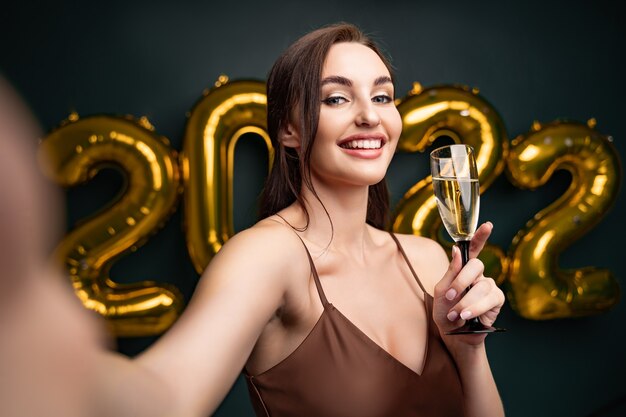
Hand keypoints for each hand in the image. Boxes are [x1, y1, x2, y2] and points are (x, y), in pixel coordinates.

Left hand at [432, 222, 504, 346]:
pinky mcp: (496, 301)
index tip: (487, 225)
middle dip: (461, 281)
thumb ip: (450, 271)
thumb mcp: (441, 291)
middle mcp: (478, 275)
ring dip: (465, 302)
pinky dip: (475, 308)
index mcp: (463, 269)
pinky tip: (466, 316)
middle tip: (451, 296)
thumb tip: (456, 249)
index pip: (473, 249)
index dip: (480, 236)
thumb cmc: (445, 312)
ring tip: (455, 314)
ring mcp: (489, 287)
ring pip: (482, 285)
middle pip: (476, 266)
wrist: (453, 334)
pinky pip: (489, 299)